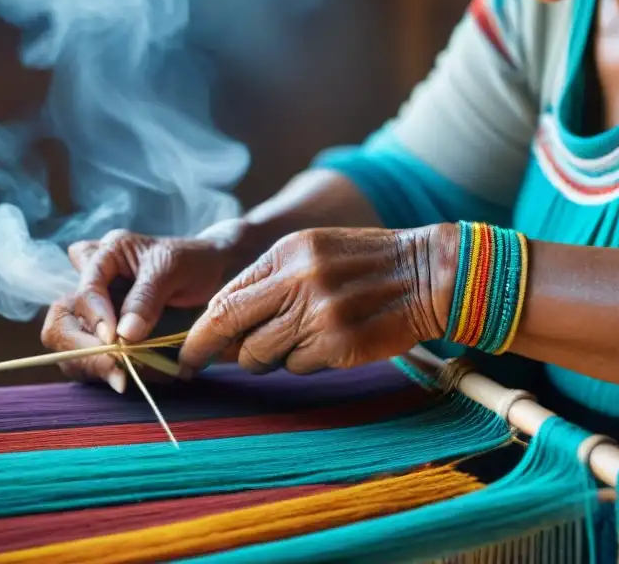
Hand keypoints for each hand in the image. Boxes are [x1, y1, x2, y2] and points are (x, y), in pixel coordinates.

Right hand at [40, 220, 245, 390]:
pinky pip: (90, 360)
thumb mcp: (173, 269)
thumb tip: (124, 335)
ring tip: (132, 378)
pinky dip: (107, 373)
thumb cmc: (193, 262)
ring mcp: (95, 311)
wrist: (214, 274)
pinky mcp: (103, 336)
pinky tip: (134, 378)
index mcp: (105, 255)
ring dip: (96, 367)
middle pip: (61, 320)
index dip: (95, 317)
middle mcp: (91, 282)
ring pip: (69, 346)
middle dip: (83, 349)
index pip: (84, 289)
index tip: (114, 341)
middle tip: (116, 371)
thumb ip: (147, 297)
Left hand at [179, 225, 454, 375]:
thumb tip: (223, 320)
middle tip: (197, 364)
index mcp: (288, 252)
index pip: (226, 295)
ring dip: (266, 357)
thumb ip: (271, 279)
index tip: (188, 348)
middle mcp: (298, 280)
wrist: (429, 273)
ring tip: (295, 342)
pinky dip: (304, 362)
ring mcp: (318, 314)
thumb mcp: (315, 250)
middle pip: (230, 325)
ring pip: (261, 354)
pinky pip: (297, 367)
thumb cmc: (368, 263)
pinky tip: (328, 344)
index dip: (202, 328)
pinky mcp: (339, 344)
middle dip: (208, 350)